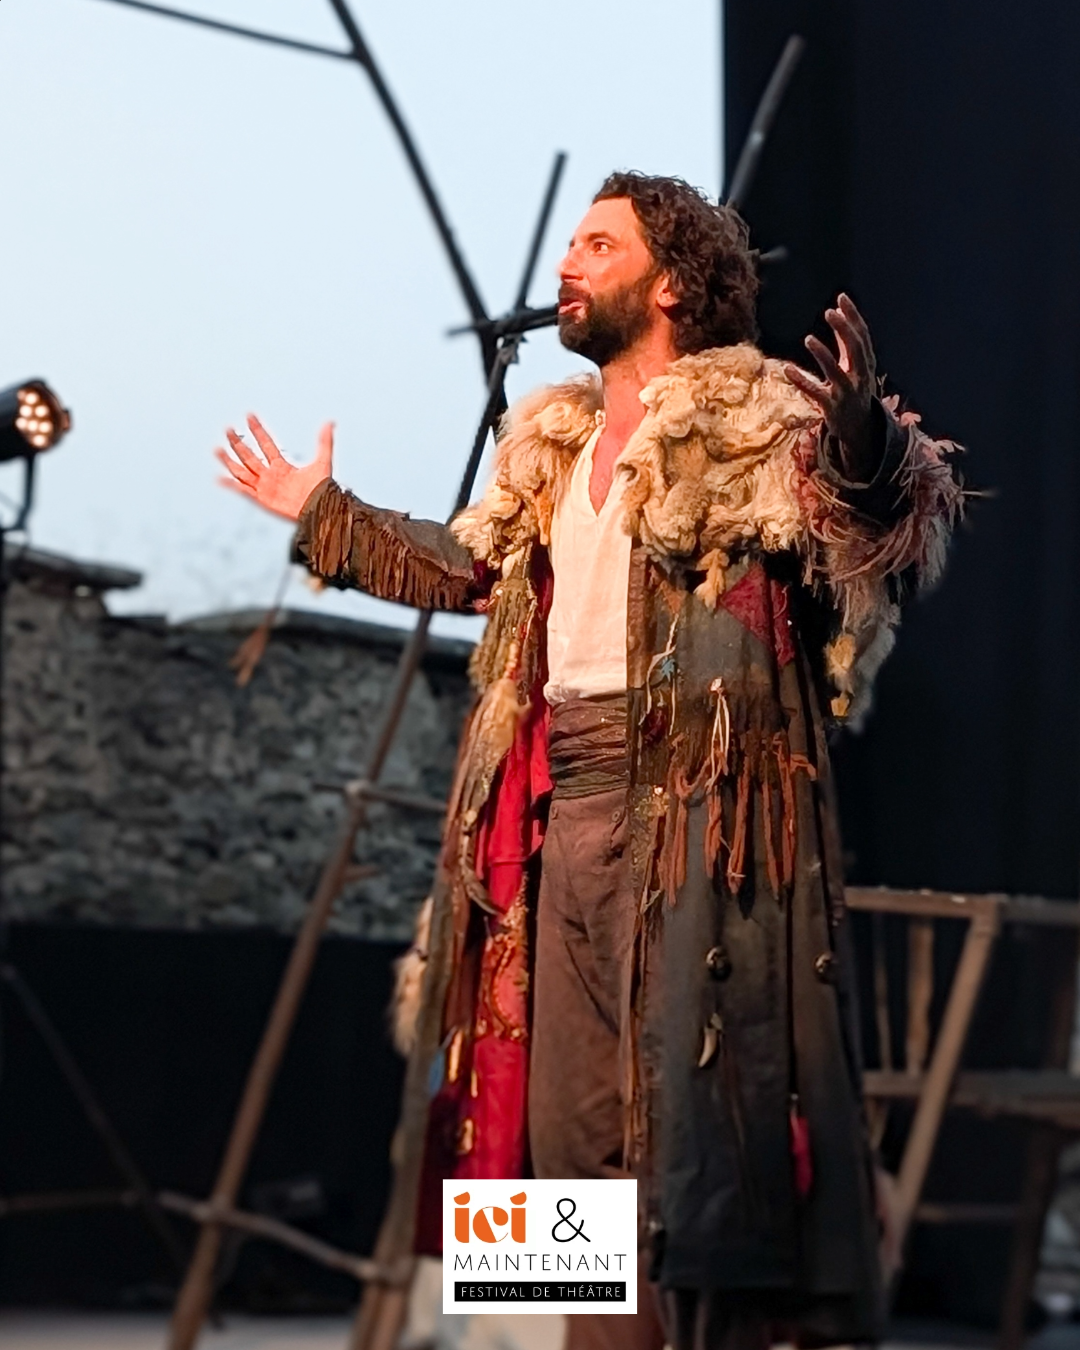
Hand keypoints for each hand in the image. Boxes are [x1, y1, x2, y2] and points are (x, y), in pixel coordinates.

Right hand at [216, 415, 333, 520]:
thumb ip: (325, 442)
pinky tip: (219, 478)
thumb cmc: (322, 489)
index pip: (266, 444)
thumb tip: (330, 422)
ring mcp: (265, 487)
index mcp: (282, 465)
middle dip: (238, 443)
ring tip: (216, 448)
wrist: (320, 509)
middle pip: (250, 456)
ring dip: (229, 460)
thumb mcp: (323, 462)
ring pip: (242, 471)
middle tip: (227, 429)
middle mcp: (270, 475)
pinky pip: (243, 491)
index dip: (258, 430)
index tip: (249, 415)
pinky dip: (231, 485)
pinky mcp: (262, 499)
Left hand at [784, 293, 877, 477]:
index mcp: (866, 363)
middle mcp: (859, 376)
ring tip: (808, 339)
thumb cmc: (855, 389)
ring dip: (823, 355)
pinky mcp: (831, 408)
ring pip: (836, 372)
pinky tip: (787, 369)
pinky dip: (801, 382)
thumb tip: (837, 309)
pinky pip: (815, 393)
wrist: (859, 427)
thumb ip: (846, 340)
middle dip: (844, 330)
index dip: (853, 317)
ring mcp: (846, 393)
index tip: (841, 297)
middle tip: (830, 312)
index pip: (862, 336)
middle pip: (856, 350)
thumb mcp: (855, 365)